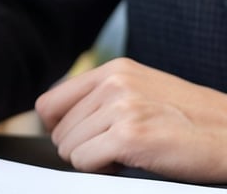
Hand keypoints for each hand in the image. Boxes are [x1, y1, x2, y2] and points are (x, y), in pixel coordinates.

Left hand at [35, 57, 226, 182]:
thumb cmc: (190, 121)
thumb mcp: (142, 91)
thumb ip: (102, 97)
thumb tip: (55, 120)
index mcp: (114, 70)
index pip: (50, 101)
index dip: (56, 127)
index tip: (75, 139)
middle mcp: (114, 83)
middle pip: (58, 129)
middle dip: (79, 147)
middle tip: (112, 151)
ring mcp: (121, 108)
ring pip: (69, 148)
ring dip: (91, 160)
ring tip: (125, 156)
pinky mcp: (129, 136)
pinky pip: (84, 161)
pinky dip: (99, 171)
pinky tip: (127, 165)